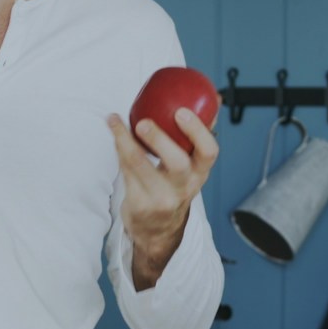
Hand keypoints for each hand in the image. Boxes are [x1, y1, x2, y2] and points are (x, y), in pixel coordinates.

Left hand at [108, 106, 217, 289]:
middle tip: (143, 122)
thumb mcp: (192, 167)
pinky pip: (126, 171)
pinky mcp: (139, 204)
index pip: (208, 152)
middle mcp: (184, 188)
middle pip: (177, 163)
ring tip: (115, 120)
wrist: (158, 231)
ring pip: (142, 167)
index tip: (182, 111)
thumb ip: (198, 135)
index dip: (198, 131)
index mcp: (200, 173)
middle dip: (160, 140)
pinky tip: (114, 129)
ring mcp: (161, 198)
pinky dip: (118, 147)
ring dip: (125, 140)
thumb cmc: (174, 188)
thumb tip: (213, 98)